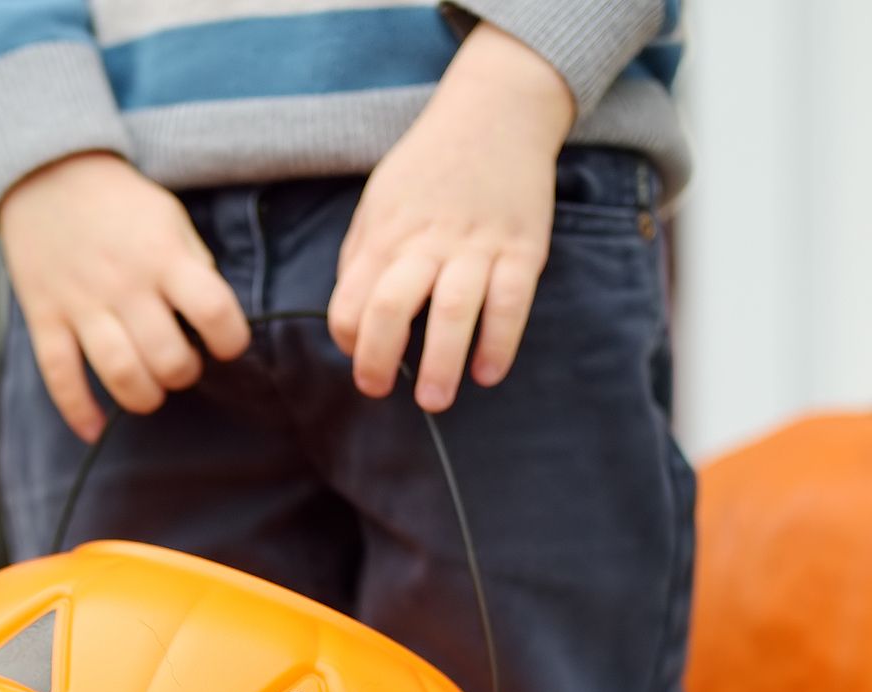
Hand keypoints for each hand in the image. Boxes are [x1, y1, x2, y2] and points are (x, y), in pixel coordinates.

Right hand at [0, 151, 251, 441]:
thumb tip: (207, 320)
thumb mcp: (170, 217)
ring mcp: (81, 304)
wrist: (47, 173)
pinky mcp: (45, 318)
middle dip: (183, 373)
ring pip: (120, 374)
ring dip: (144, 396)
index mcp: (164, 256)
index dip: (231, 340)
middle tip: (180, 363)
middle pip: (168, 358)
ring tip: (150, 389)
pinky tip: (95, 428)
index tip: (225, 344)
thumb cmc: (119, 203)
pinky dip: (78, 410)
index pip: (215, 312)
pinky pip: (60, 377)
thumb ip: (192, 265)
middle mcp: (125, 284)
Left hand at [327, 23, 575, 409]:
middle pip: (392, 306)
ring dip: (442, 362)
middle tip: (380, 391)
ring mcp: (477, 244)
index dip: (347, 337)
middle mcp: (426, 240)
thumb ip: (363, 255)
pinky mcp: (523, 246)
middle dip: (380, 358)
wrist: (497, 111)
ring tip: (435, 401)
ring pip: (454, 310)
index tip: (359, 356)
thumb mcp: (379, 200)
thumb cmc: (430, 165)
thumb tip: (351, 315)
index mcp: (385, 233)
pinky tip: (488, 372)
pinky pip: (512, 302)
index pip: (350, 299)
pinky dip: (500, 342)